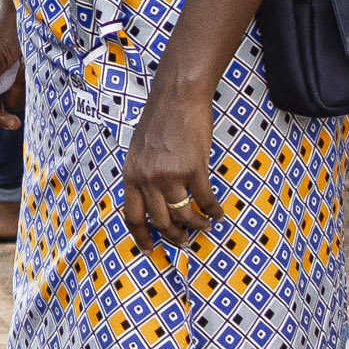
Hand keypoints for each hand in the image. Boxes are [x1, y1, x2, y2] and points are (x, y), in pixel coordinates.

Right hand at [0, 2, 25, 134]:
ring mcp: (2, 80)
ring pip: (7, 105)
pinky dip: (25, 89)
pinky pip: (21, 94)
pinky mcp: (19, 78)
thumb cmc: (2, 31)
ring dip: (15, 100)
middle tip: (14, 124)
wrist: (28, 12)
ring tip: (21, 84)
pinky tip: (26, 72)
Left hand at [120, 76, 221, 251]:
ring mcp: (170, 175)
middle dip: (174, 236)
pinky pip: (205, 200)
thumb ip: (142, 175)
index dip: (141, 236)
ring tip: (204, 228)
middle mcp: (147, 179)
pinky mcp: (193, 169)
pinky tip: (218, 214)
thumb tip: (151, 200)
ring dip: (196, 226)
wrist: (177, 98)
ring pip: (183, 214)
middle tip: (184, 243)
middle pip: (160, 221)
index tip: (150, 249)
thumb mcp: (138, 151)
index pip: (132, 215)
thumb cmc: (160, 122)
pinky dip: (213, 211)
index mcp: (131, 175)